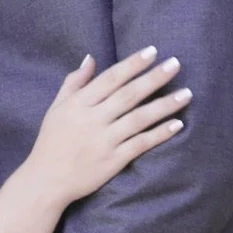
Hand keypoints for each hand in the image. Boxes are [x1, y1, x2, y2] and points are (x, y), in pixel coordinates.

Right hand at [18, 47, 190, 203]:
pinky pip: (141, 144)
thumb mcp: (56, 108)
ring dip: (164, 105)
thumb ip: (74, 82)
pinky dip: (159, 134)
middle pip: (128, 95)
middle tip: (176, 64)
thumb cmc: (51, 141)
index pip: (110, 79)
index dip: (132, 64)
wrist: (45, 181)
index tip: (153, 51)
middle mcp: (92, 120)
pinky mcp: (113, 161)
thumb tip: (91, 58)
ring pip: (139, 118)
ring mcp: (104, 141)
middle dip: (153, 78)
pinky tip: (177, 124)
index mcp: (78, 104)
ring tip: (187, 93)